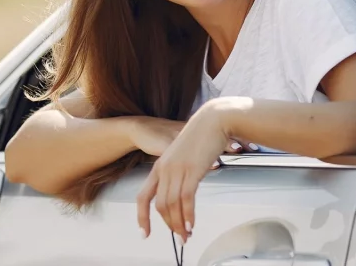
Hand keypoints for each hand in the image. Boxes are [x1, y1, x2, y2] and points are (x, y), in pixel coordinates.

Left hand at [137, 99, 235, 242]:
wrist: (213, 119)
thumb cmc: (202, 135)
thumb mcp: (183, 156)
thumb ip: (180, 173)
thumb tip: (185, 192)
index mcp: (160, 166)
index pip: (143, 196)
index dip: (142, 217)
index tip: (144, 232)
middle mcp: (164, 169)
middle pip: (159, 205)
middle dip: (168, 225)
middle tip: (179, 237)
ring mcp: (177, 169)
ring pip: (172, 205)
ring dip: (179, 224)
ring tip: (187, 235)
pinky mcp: (192, 170)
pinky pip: (186, 199)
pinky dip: (188, 215)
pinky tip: (191, 224)